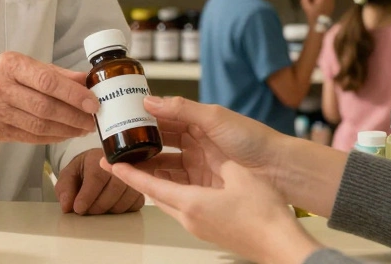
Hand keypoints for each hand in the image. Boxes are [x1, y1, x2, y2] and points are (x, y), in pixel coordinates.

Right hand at [0, 52, 98, 143]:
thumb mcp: (22, 63)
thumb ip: (55, 73)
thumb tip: (86, 80)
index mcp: (10, 65)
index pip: (47, 81)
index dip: (73, 94)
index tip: (93, 103)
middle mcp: (0, 89)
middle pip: (45, 107)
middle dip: (74, 116)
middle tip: (93, 120)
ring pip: (39, 126)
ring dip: (67, 130)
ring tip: (83, 128)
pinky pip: (30, 137)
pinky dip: (52, 137)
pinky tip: (65, 133)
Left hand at [54, 149, 144, 214]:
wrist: (102, 165)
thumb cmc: (85, 170)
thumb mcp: (69, 175)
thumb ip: (65, 189)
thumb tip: (67, 206)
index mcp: (99, 157)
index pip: (96, 177)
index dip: (87, 196)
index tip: (79, 209)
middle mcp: (120, 164)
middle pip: (113, 190)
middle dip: (96, 206)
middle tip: (86, 211)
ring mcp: (134, 176)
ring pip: (124, 200)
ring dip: (108, 210)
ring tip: (97, 207)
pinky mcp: (140, 189)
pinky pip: (134, 206)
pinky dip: (121, 211)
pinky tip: (110, 206)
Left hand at [103, 153, 317, 263]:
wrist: (281, 244)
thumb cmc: (263, 214)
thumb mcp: (239, 175)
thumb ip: (219, 159)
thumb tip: (207, 146)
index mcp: (192, 203)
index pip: (150, 186)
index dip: (128, 174)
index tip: (110, 164)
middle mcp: (189, 217)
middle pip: (156, 193)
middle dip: (138, 175)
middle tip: (123, 159)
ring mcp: (198, 225)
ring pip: (170, 199)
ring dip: (158, 181)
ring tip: (150, 161)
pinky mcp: (209, 228)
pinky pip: (184, 205)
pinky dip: (177, 189)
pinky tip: (183, 177)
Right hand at [128, 96, 292, 196]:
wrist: (278, 169)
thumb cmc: (252, 140)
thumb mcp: (214, 118)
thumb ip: (181, 109)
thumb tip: (149, 100)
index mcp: (201, 120)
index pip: (166, 116)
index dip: (145, 118)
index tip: (122, 120)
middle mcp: (198, 140)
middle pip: (162, 140)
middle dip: (140, 142)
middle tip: (117, 145)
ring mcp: (201, 162)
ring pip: (166, 161)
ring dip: (146, 162)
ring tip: (125, 164)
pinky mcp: (204, 183)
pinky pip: (176, 180)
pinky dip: (160, 179)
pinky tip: (145, 180)